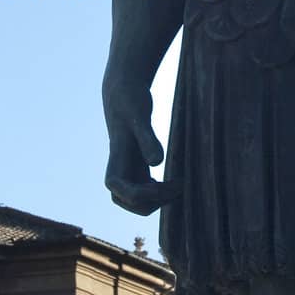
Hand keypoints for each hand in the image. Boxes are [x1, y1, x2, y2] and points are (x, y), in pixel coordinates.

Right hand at [103, 71, 178, 215]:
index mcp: (114, 163)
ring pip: (139, 202)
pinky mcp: (138, 166)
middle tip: (180, 186)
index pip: (125, 194)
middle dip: (155, 202)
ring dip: (159, 200)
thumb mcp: (140, 116)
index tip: (171, 183)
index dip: (148, 195)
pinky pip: (147, 190)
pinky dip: (161, 192)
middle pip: (131, 204)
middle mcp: (118, 171)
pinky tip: (175, 181)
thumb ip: (147, 139)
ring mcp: (128, 170)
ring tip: (180, 184)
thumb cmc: (130, 100)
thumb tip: (156, 163)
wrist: (123, 89)